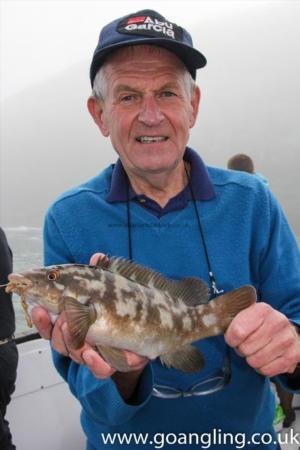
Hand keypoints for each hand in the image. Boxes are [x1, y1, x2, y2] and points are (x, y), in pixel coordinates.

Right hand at [31, 252, 147, 378]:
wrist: (147, 329)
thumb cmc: (119, 306)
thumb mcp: (108, 288)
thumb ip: (99, 274)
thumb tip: (99, 256)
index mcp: (72, 321)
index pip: (49, 324)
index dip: (41, 319)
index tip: (37, 308)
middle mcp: (80, 339)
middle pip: (58, 342)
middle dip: (58, 332)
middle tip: (64, 320)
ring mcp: (95, 352)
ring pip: (76, 355)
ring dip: (76, 346)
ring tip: (82, 336)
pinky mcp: (112, 363)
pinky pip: (100, 370)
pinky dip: (96, 363)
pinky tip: (95, 354)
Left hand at [225, 302, 299, 376]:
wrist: (286, 330)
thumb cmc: (259, 324)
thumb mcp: (246, 314)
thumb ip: (230, 318)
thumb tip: (210, 323)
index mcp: (262, 309)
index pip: (238, 331)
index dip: (231, 339)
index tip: (233, 338)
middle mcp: (277, 322)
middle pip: (246, 348)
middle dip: (242, 349)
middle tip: (246, 345)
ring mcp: (287, 339)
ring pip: (255, 361)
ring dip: (251, 359)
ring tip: (256, 350)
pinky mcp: (293, 356)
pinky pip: (266, 370)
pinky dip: (262, 368)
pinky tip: (265, 358)